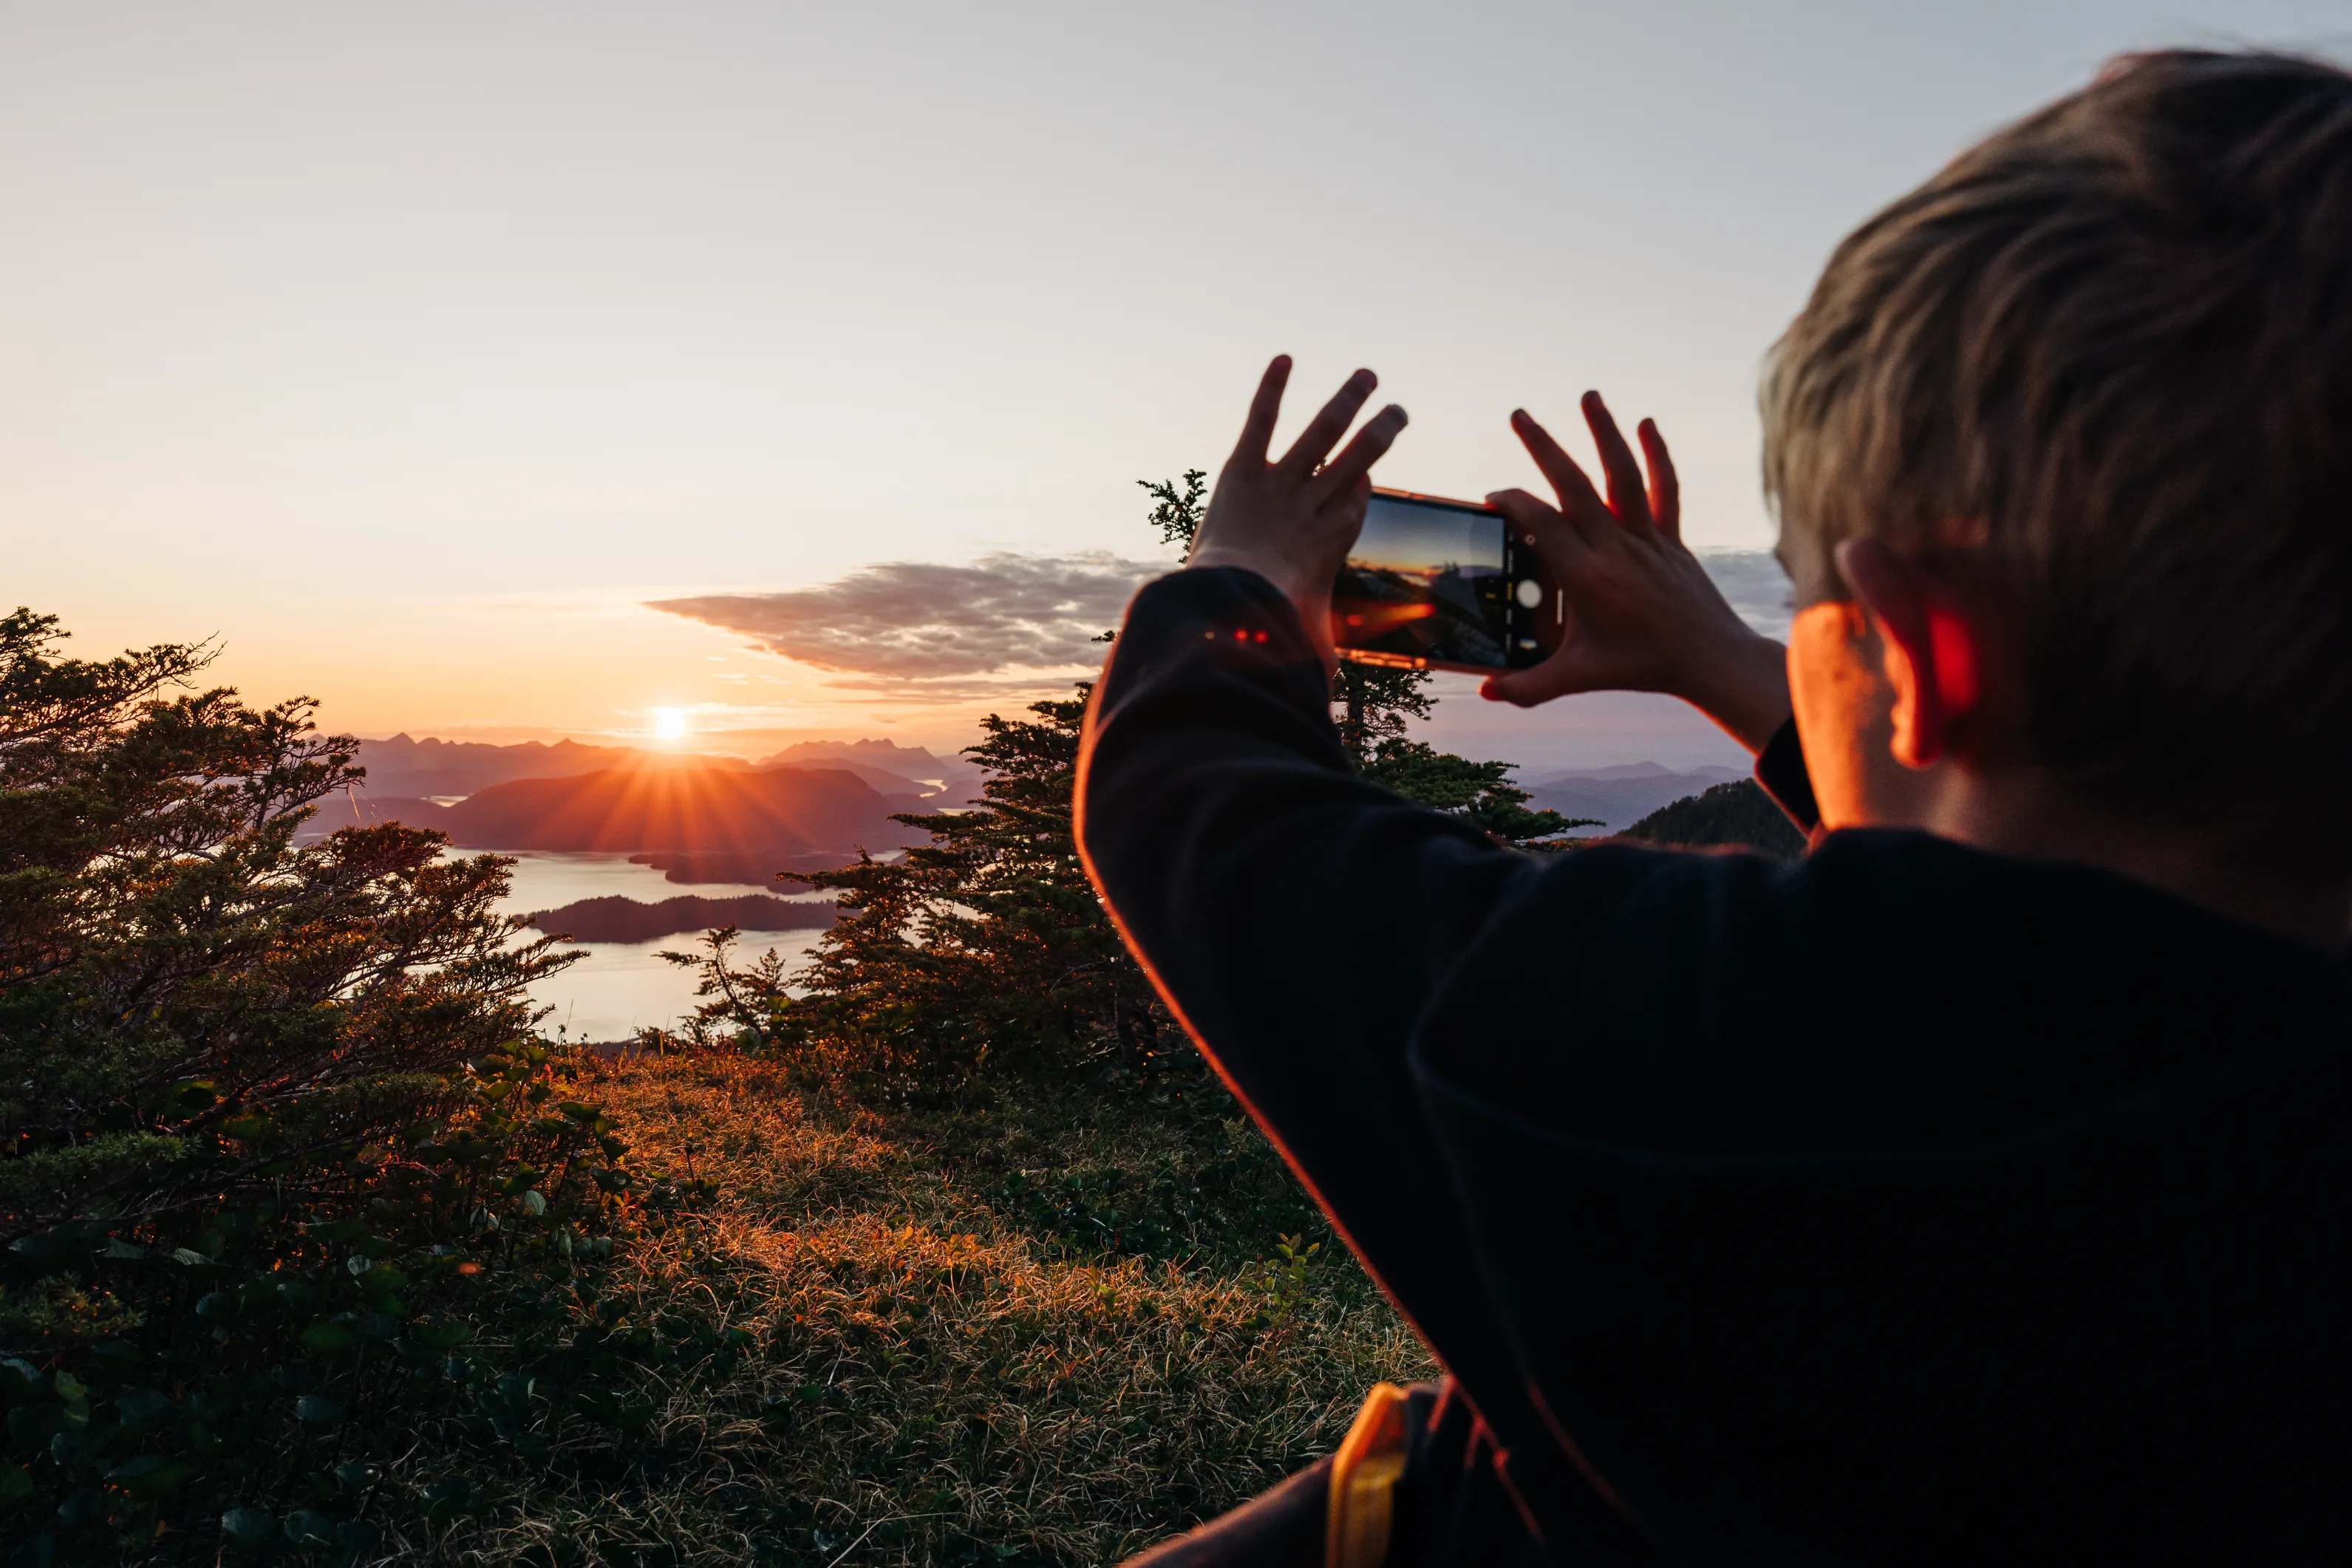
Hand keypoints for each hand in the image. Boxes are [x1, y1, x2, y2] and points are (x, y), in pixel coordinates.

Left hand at [1187, 356, 1408, 672]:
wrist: (1234, 601)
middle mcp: (1313, 506)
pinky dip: (1272, 390)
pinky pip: (1262, 422)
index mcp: (1332, 542)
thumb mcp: (1306, 645)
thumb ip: (1316, 660)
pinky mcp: (1245, 469)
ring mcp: (1282, 483)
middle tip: (1399, 411)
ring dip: (1346, 401)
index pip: (1357, 502)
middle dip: (1380, 432)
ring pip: (1322, 433)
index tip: (1368, 472)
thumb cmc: (1272, 628)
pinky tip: (1284, 361)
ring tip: (1367, 376)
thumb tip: (1321, 699)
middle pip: (1357, 459)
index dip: (1363, 484)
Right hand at [1482, 393, 1791, 753]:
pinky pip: (1665, 489)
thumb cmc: (1642, 667)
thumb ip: (1530, 687)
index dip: (1515, 502)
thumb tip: (1486, 693)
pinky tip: (1648, 424)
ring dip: (1605, 432)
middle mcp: (1616, 549)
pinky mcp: (1670, 538)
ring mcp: (1646, 539)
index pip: (1543, 524)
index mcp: (1587, 578)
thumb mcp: (1580, 677)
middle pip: (1576, 486)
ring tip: (1589, 396)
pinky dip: (1658, 455)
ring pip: (1623, 475)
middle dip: (1545, 446)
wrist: (1708, 659)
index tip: (1494, 494)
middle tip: (1519, 414)